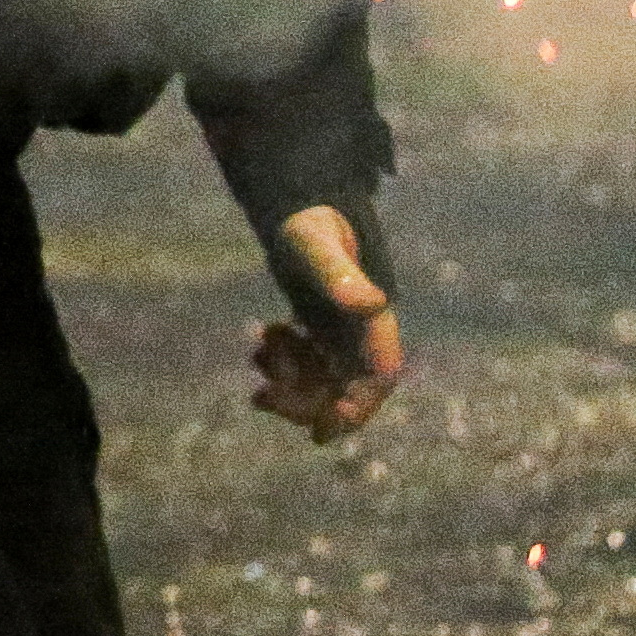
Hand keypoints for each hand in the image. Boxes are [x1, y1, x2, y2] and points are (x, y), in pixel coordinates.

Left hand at [251, 204, 404, 440]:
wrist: (300, 201)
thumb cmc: (308, 220)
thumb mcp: (315, 244)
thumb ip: (339, 273)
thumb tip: (373, 304)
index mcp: (374, 319)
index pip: (378, 376)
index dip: (357, 408)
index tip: (321, 434)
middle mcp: (363, 330)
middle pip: (346, 388)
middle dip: (307, 402)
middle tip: (260, 399)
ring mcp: (343, 329)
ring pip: (325, 380)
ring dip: (292, 384)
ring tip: (257, 357)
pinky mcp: (322, 325)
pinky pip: (310, 364)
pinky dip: (285, 365)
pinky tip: (260, 343)